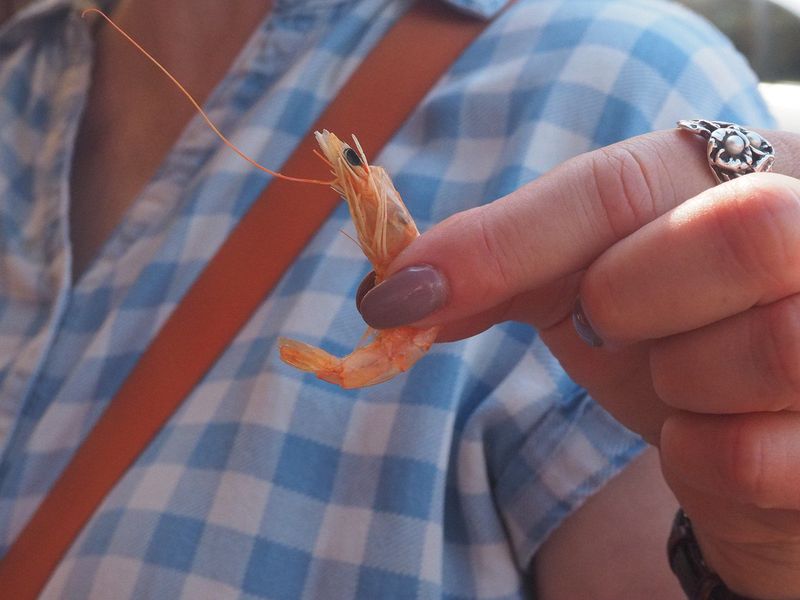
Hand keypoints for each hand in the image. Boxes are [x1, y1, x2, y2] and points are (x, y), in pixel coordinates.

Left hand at [359, 128, 799, 597]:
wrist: (752, 420)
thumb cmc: (670, 327)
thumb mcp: (588, 278)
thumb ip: (502, 270)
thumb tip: (395, 297)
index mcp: (741, 174)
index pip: (624, 185)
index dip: (507, 242)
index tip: (402, 292)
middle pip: (739, 236)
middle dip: (637, 297)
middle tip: (618, 321)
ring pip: (765, 349)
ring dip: (678, 382)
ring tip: (683, 379)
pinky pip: (749, 454)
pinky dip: (701, 457)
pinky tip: (712, 436)